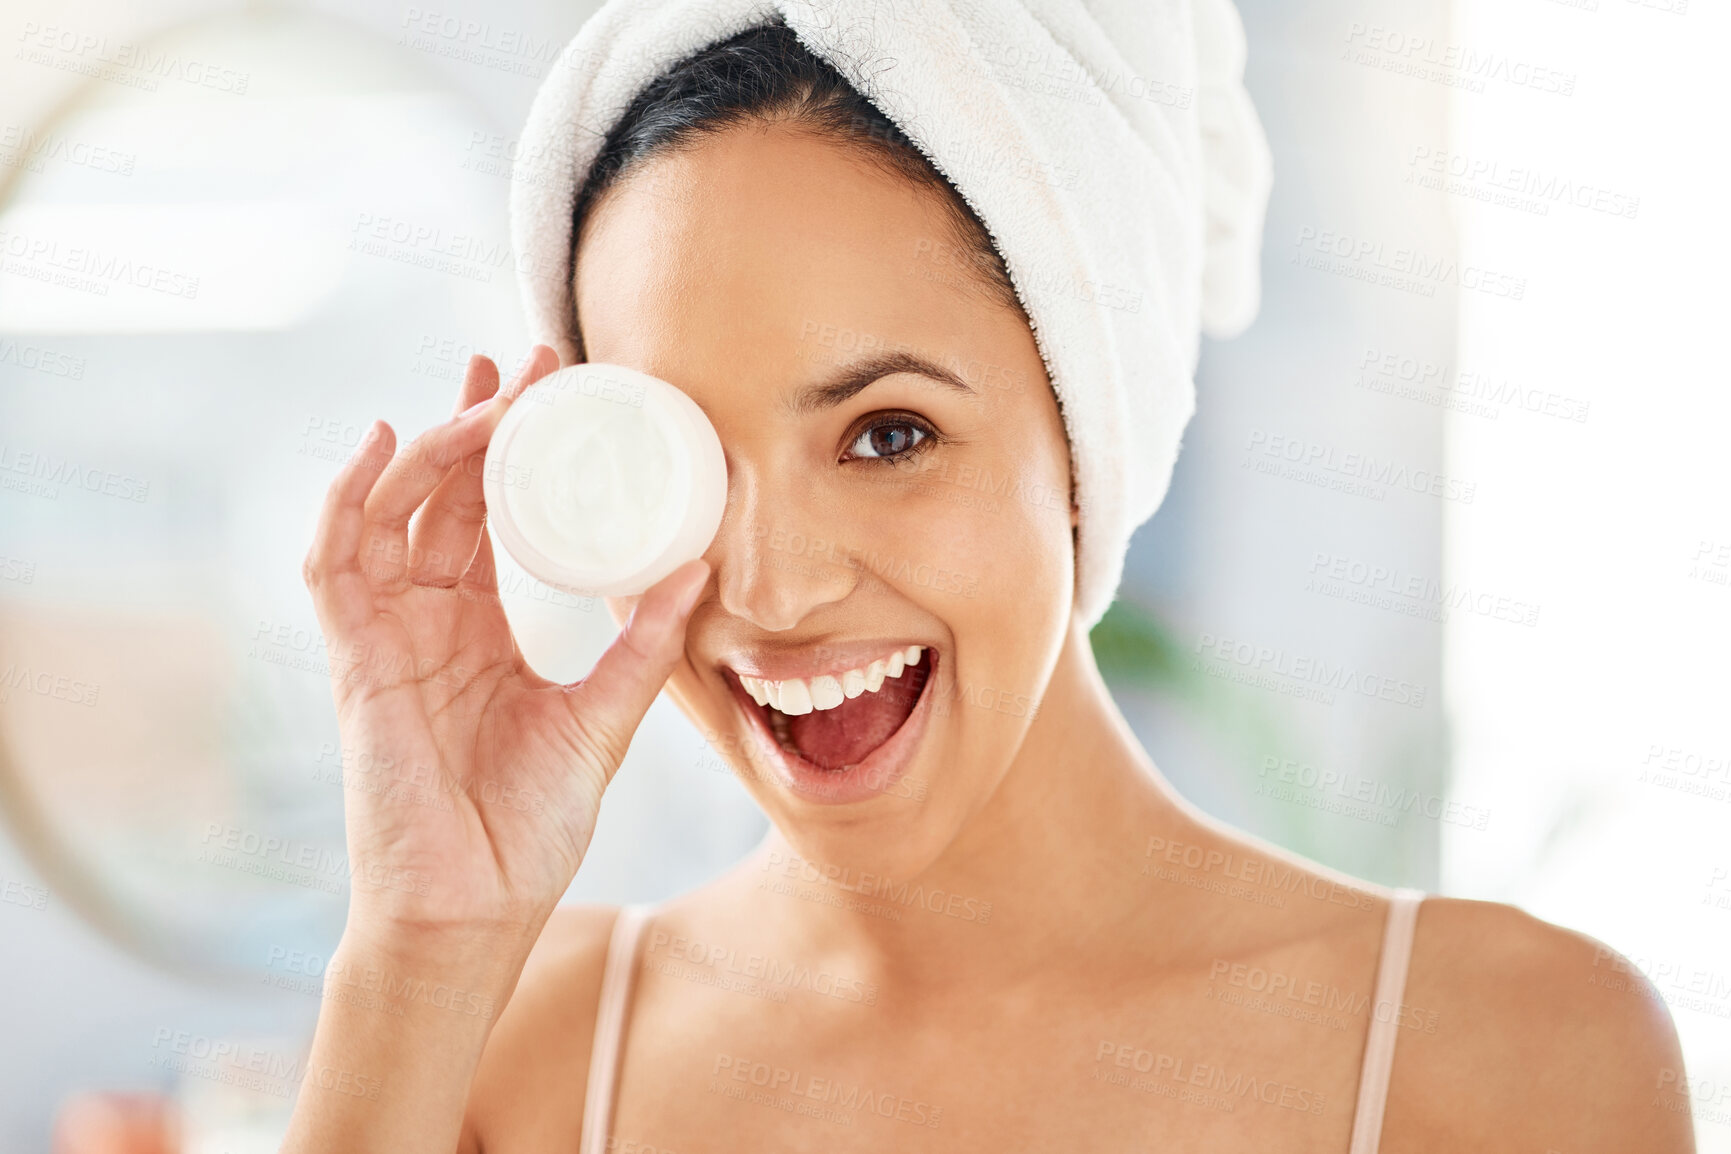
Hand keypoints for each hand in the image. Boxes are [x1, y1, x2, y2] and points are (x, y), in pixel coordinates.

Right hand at [301, 346, 707, 950]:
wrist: (474, 906)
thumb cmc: (528, 827)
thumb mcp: (602, 718)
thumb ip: (643, 643)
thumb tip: (701, 564)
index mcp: (483, 631)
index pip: (489, 517)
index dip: (512, 451)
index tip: (551, 388)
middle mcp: (431, 622)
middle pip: (441, 497)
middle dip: (476, 423)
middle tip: (522, 362)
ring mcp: (388, 637)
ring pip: (390, 513)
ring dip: (430, 448)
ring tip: (479, 394)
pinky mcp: (356, 660)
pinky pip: (336, 563)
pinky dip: (350, 500)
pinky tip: (385, 443)